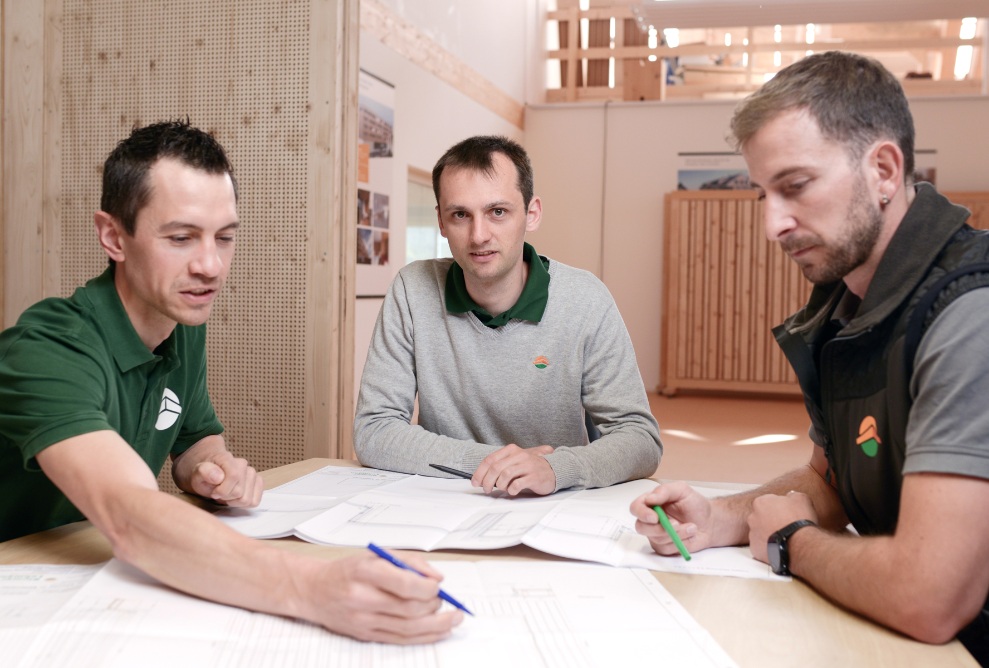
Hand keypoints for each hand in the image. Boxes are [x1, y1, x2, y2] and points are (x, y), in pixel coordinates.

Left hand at [174, 437, 262, 507]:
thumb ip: (205, 472)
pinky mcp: (257, 483)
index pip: (234, 476)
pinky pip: (255, 501)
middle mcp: (244, 465)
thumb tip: (218, 476)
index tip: (213, 493)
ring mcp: (252, 474)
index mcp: (228, 459)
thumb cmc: (204, 475)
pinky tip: (234, 498)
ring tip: (226, 495)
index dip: (223, 490)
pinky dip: (243, 504)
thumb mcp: (197, 473)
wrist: (209, 474)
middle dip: (227, 497)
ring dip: (234, 502)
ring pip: (248, 499)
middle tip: (218, 494)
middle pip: (240, 492)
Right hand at [309, 551, 463, 643]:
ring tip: (453, 619)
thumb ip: (409, 562)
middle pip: (409, 609)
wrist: (314, 590)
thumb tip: (436, 578)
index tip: (437, 586)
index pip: (404, 584)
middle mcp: (363, 598)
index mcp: (366, 572)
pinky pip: (399, 640)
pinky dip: (423, 637)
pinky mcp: (365, 635)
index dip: (428, 588)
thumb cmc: (348, 571)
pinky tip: (438, 632)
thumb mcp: (376, 554)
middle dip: (434, 606)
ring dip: (436, 625)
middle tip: (445, 602)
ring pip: (408, 628)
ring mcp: (364, 620)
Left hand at [473, 444, 555, 495]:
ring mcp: (528, 465)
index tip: (475, 482)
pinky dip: (511, 489)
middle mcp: (519, 455)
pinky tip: (512, 491)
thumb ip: (499, 466)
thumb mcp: (514, 461)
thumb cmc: (530, 468)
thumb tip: (481, 477)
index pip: (490, 460)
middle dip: (487, 481)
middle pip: (495, 468)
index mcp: (511, 450)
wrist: (554, 470)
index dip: (480, 472)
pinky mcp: (534, 476)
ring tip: (502, 489)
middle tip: (486, 489)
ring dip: (500, 485)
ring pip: (505, 475)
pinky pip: (517, 484)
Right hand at [630, 482, 713, 554]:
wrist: (709, 522)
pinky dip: (680, 543)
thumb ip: (665, 491)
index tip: (655, 517)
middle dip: (659, 528)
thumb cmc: (695, 505)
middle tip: (676, 524)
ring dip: (676, 534)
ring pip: (656, 539)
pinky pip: (666, 548)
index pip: (636, 508)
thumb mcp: (682, 490)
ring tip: (691, 527)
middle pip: (640, 527)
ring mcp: (656, 534)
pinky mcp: (664, 546)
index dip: (642, 513)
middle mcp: (650, 519)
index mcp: (651, 503)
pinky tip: (689, 535)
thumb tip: (650, 498)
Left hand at [747, 490, 817, 562]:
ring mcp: (752, 534)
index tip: (786, 513)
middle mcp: (752, 517)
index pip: (766, 502)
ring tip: (784, 538)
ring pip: (760, 532)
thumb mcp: (801, 499)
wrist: (799, 544)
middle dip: (770, 520)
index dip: (777, 508)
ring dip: (769, 534)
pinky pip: (761, 546)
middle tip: (784, 526)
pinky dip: (769, 547)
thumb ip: (793, 495)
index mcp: (760, 503)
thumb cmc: (799, 520)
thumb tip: (790, 496)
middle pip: (761, 517)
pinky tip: (780, 547)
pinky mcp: (755, 549)